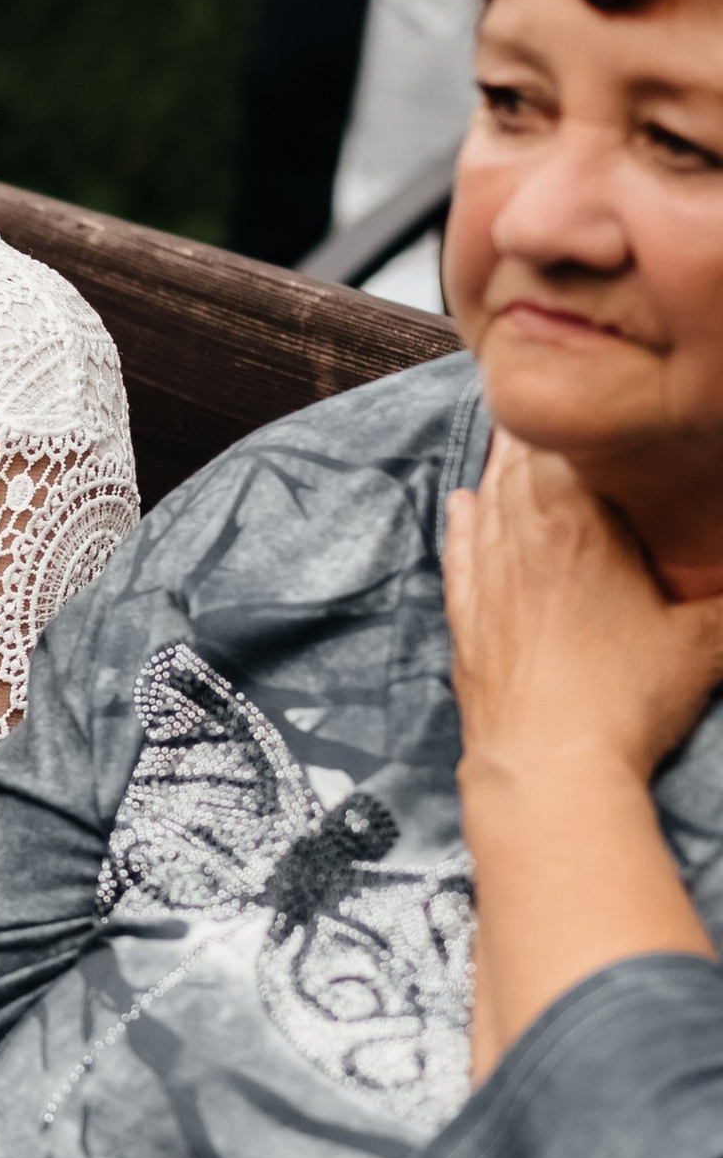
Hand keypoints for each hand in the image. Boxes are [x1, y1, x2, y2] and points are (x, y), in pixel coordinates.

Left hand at [445, 436, 722, 795]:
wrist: (547, 766)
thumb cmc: (628, 699)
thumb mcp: (705, 640)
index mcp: (579, 522)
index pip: (561, 441)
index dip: (570, 415)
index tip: (582, 390)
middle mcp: (522, 535)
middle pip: (519, 462)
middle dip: (536, 434)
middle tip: (548, 403)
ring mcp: (487, 576)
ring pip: (488, 500)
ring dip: (500, 468)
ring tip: (514, 441)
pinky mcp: (464, 616)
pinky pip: (459, 549)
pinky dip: (462, 521)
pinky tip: (462, 503)